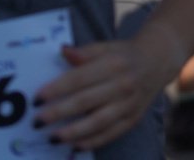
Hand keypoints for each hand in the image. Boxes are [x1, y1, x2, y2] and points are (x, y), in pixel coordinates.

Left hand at [35, 38, 173, 151]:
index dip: (57, 89)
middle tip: (37, 121)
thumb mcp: (105, 47)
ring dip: (73, 132)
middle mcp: (122, 85)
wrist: (157, 62)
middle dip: (59, 113)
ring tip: (53, 137)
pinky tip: (74, 146)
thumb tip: (62, 51)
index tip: (37, 99)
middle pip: (85, 102)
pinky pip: (110, 134)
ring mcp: (129, 104)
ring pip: (98, 122)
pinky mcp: (133, 119)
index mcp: (113, 64)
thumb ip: (84, 52)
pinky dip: (92, 142)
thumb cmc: (123, 55)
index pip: (79, 79)